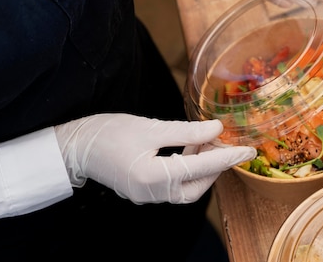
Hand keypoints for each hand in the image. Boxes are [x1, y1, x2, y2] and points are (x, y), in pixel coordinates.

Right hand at [53, 114, 255, 203]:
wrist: (74, 147)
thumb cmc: (107, 133)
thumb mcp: (151, 127)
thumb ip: (186, 131)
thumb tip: (216, 130)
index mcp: (154, 177)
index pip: (200, 168)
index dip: (227, 157)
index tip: (248, 150)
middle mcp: (152, 193)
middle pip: (197, 186)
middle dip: (215, 166)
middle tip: (224, 142)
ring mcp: (147, 195)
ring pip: (187, 188)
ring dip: (201, 167)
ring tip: (205, 142)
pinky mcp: (144, 191)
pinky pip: (174, 185)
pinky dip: (187, 170)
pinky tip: (189, 149)